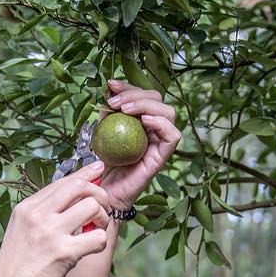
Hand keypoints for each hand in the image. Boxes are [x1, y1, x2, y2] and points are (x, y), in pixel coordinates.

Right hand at [0, 164, 112, 276]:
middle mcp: (38, 215)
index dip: (86, 174)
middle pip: (79, 187)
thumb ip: (44, 209)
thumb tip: (72, 191)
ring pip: (92, 207)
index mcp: (28, 207)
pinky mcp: (65, 253)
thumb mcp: (22, 227)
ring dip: (102, 217)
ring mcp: (51, 233)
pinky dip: (100, 240)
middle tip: (102, 208)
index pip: (63, 181)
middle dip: (99, 194)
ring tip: (96, 228)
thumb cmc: (21, 260)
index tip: (99, 168)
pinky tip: (92, 247)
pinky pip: (97, 237)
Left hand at [97, 80, 180, 210]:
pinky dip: (161, 124)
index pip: (143, 94)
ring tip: (124, 109)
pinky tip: (144, 121)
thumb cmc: (104, 164)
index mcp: (141, 120)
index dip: (129, 86)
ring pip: (168, 112)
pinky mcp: (163, 156)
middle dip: (135, 93)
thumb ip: (107, 113)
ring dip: (146, 105)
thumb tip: (107, 91)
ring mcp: (160, 142)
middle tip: (114, 101)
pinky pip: (173, 135)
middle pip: (157, 99)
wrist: (105, 192)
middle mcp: (154, 129)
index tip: (110, 85)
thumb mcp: (102, 132)